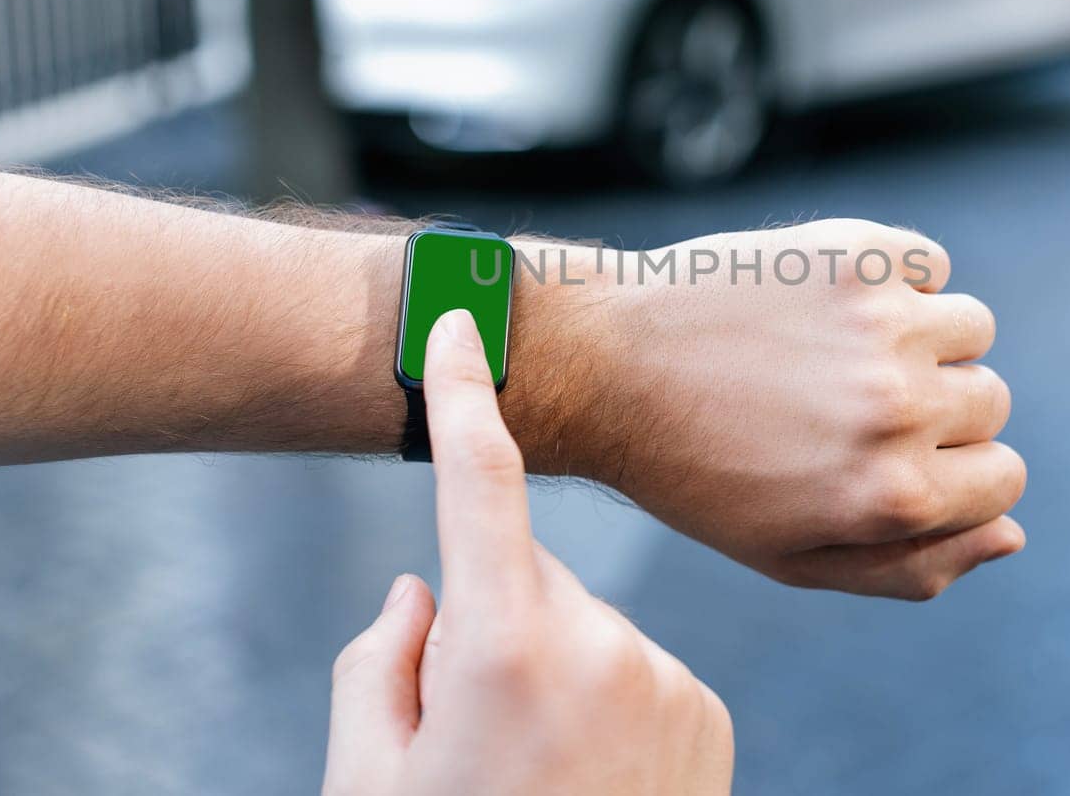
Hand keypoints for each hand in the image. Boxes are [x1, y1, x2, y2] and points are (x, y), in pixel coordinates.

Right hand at [323, 310, 732, 795]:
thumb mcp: (364, 778)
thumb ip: (377, 657)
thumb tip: (422, 585)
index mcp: (502, 646)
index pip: (477, 480)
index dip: (461, 392)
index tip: (458, 320)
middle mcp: (602, 645)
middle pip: (523, 577)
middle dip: (489, 620)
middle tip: (467, 724)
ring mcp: (666, 679)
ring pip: (581, 626)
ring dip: (549, 668)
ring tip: (535, 771)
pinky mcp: (706, 713)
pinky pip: (634, 668)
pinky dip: (604, 701)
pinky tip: (589, 777)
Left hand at [504, 220, 1024, 600]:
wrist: (606, 366)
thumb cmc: (697, 473)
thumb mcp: (794, 556)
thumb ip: (912, 566)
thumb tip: (1013, 534)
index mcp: (895, 497)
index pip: (1004, 479)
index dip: (952, 471)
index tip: (890, 454)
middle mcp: (902, 410)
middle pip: (991, 402)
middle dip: (935, 406)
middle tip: (843, 403)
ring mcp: (885, 323)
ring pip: (971, 327)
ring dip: (923, 336)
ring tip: (836, 348)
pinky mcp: (857, 254)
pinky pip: (929, 262)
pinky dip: (897, 276)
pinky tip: (827, 301)